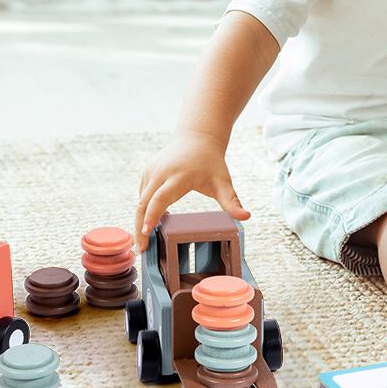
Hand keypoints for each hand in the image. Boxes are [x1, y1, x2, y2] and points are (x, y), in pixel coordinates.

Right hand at [135, 131, 249, 250]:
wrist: (197, 137)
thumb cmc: (211, 162)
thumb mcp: (223, 182)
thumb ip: (232, 201)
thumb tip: (246, 217)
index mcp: (178, 177)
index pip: (159, 199)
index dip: (151, 216)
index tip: (146, 233)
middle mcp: (160, 173)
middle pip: (143, 203)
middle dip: (140, 227)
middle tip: (142, 249)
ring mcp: (151, 172)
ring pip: (140, 200)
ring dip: (141, 220)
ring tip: (147, 241)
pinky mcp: (147, 172)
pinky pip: (142, 195)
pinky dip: (144, 209)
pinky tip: (154, 221)